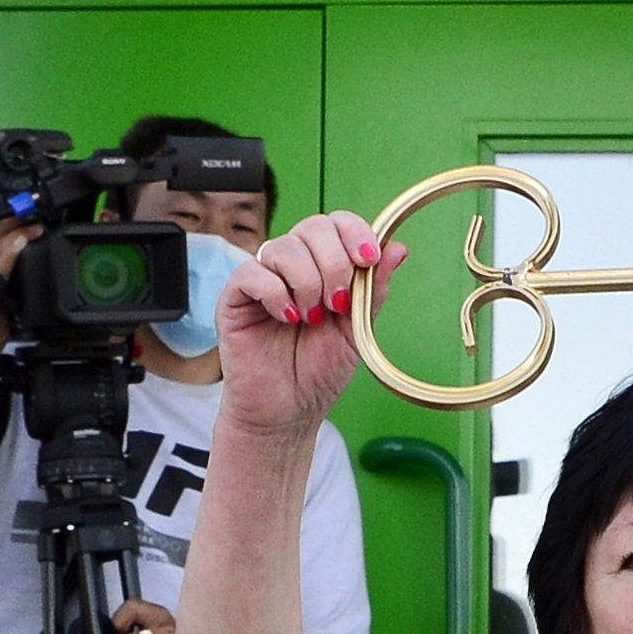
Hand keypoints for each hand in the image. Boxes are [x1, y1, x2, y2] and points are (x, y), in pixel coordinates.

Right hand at [218, 211, 401, 438]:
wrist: (290, 410)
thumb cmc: (319, 371)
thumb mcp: (357, 328)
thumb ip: (373, 288)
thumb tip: (398, 247)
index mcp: (323, 265)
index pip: (336, 223)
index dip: (354, 232)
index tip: (368, 259)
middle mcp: (292, 265)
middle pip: (313, 226)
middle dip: (334, 263)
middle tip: (338, 303)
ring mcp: (262, 278)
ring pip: (284, 248)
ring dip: (307, 283)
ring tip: (311, 319)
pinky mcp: (235, 297)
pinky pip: (252, 272)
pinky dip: (275, 293)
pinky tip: (287, 318)